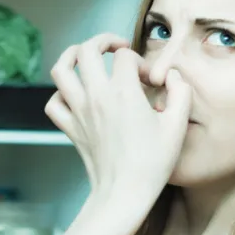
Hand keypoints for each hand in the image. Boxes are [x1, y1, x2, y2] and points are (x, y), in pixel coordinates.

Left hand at [45, 32, 191, 207]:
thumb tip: (173, 76)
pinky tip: (75, 94)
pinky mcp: (69, 128)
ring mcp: (78, 112)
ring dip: (71, 56)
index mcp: (123, 93)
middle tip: (117, 49)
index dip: (140, 62)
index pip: (126, 57)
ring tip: (85, 55)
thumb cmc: (152, 163)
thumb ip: (180, 93)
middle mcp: (96, 97)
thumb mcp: (177, 126)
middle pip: (87, 50)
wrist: (123, 193)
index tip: (150, 80)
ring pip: (61, 69)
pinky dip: (61, 93)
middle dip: (103, 41)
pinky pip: (54, 102)